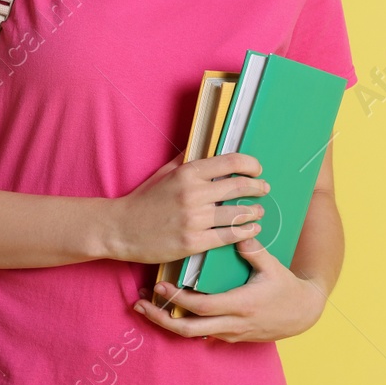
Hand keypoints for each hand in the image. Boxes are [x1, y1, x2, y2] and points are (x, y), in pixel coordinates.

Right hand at [107, 152, 268, 264]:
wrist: (121, 229)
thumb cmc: (144, 200)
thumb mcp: (165, 173)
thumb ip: (187, 158)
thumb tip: (205, 142)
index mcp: (188, 173)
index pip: (231, 162)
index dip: (250, 164)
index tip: (257, 169)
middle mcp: (193, 194)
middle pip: (240, 186)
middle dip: (258, 187)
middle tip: (264, 189)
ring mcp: (194, 219)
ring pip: (237, 214)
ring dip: (254, 212)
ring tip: (259, 211)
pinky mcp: (193, 242)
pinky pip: (228, 236)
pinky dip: (245, 232)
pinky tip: (252, 229)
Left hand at [133, 238, 327, 342]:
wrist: (303, 314)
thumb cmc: (288, 288)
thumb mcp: (274, 267)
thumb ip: (254, 251)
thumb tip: (237, 232)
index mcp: (241, 305)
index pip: (201, 306)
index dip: (178, 299)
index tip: (160, 286)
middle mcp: (233, 324)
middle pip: (188, 329)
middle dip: (161, 318)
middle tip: (140, 304)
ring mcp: (231, 333)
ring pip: (193, 334)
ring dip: (169, 322)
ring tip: (149, 308)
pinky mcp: (232, 337)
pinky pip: (203, 333)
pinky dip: (185, 323)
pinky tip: (172, 311)